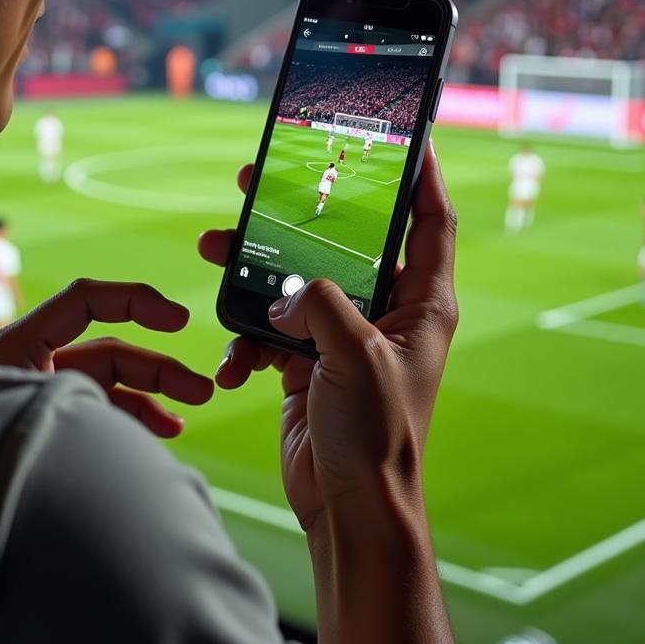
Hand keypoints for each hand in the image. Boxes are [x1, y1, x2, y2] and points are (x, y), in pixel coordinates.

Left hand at [0, 279, 214, 438]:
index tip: (179, 319)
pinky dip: (135, 415)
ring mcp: (46, 394)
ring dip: (154, 393)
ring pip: (113, 383)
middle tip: (202, 389)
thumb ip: (95, 403)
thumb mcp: (41, 415)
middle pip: (110, 350)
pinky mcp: (55, 424)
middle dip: (159, 369)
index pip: (86, 300)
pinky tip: (166, 428)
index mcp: (21, 345)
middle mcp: (34, 364)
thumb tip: (157, 413)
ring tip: (192, 409)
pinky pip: (103, 410)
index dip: (136, 300)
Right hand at [198, 143, 457, 531]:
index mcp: (421, 302)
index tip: (410, 136)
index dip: (424, 176)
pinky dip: (246, 336)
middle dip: (303, 208)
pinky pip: (270, 327)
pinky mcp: (306, 359)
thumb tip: (285, 291)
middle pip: (344, 240)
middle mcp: (385, 311)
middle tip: (262, 177)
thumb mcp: (355, 354)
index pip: (430, 221)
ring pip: (295, 278)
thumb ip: (320, 303)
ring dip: (255, 266)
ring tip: (214, 246)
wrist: (348, 506)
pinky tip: (233, 357)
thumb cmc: (377, 435)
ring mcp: (343, 334)